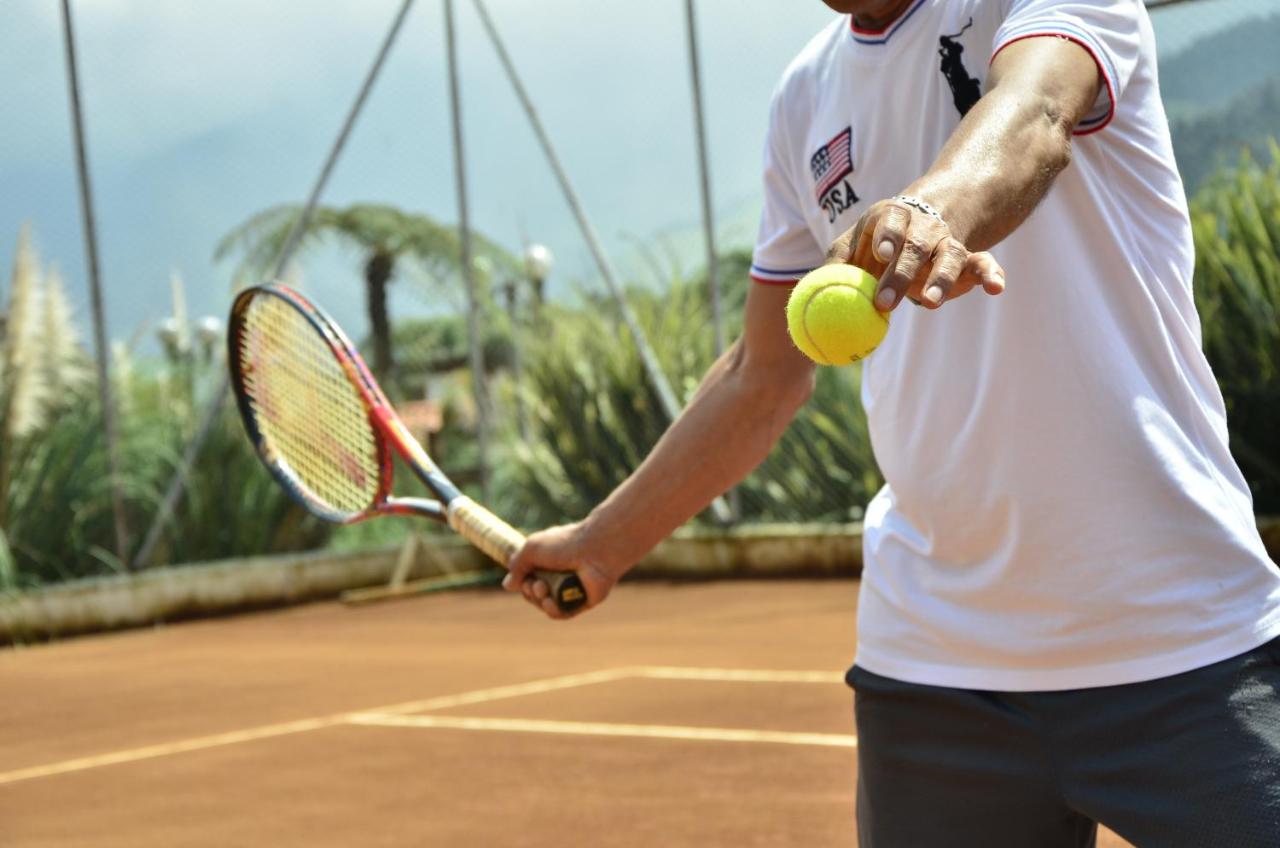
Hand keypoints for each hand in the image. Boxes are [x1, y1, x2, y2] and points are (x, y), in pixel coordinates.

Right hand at [503, 522, 623, 619]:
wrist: (595, 550)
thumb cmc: (565, 544)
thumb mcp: (532, 548)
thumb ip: (517, 565)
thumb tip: (508, 585)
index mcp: (548, 562)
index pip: (528, 579)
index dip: (522, 583)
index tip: (524, 578)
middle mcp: (559, 576)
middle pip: (534, 595)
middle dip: (530, 592)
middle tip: (538, 584)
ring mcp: (571, 589)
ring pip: (546, 605)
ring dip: (539, 600)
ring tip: (544, 589)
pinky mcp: (582, 601)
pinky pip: (562, 613)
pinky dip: (553, 610)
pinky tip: (550, 603)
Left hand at [829, 197, 1005, 310]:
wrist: (924, 223)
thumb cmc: (878, 242)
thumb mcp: (854, 244)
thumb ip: (836, 262)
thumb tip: (812, 289)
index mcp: (893, 217)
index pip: (891, 221)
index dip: (888, 237)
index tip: (880, 255)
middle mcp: (923, 227)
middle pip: (916, 246)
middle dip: (901, 274)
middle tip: (884, 302)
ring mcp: (948, 242)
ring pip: (950, 256)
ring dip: (942, 278)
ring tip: (930, 303)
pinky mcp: (969, 259)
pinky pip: (984, 264)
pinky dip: (992, 274)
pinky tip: (996, 288)